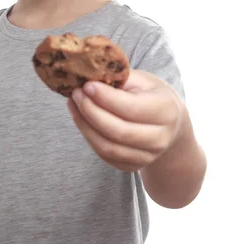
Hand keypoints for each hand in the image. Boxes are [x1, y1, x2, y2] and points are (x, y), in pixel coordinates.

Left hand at [67, 70, 184, 171]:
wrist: (169, 122)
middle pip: (118, 131)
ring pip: (107, 147)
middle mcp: (161, 138)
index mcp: (166, 110)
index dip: (105, 98)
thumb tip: (88, 77)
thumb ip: (119, 78)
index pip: (131, 108)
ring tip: (74, 104)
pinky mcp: (133, 166)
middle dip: (91, 112)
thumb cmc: (151, 94)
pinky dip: (88, 136)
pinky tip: (81, 118)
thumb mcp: (142, 79)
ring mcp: (148, 156)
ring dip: (85, 125)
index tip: (86, 85)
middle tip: (76, 94)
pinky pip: (104, 155)